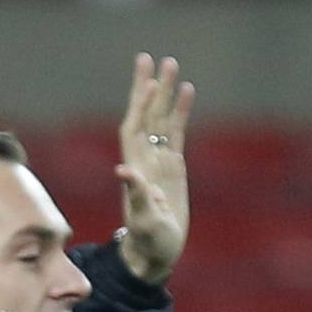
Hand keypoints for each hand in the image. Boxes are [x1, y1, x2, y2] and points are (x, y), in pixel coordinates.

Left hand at [115, 51, 193, 284]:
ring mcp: (160, 159)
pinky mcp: (174, 166)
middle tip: (156, 59)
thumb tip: (124, 170)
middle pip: (147, 114)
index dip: (140, 106)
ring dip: (166, 92)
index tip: (148, 84)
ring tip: (173, 65)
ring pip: (162, 118)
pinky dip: (181, 112)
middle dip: (151, 86)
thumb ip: (136, 194)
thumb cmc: (148, 239)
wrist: (156, 252)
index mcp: (137, 167)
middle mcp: (145, 157)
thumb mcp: (143, 219)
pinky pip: (177, 132)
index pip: (136, 128)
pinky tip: (187, 92)